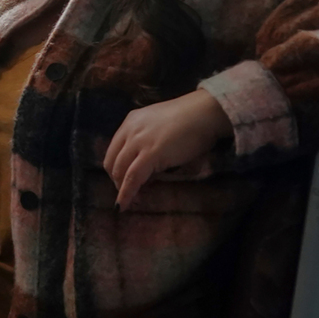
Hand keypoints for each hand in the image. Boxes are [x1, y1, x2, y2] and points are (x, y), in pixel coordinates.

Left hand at [104, 88, 233, 209]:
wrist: (206, 112)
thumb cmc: (191, 119)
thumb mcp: (160, 126)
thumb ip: (148, 140)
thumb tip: (147, 163)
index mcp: (130, 121)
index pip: (114, 150)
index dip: (115, 168)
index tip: (121, 181)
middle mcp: (130, 130)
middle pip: (112, 161)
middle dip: (116, 180)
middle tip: (127, 193)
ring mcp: (138, 142)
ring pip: (119, 171)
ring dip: (121, 189)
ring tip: (129, 202)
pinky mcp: (150, 154)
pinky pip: (132, 178)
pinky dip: (126, 194)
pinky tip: (125, 205)